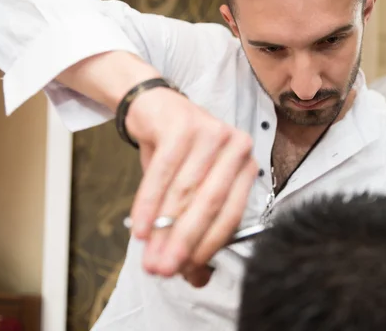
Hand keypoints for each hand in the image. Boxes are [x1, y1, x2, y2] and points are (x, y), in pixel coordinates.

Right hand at [125, 87, 258, 282]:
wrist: (156, 107)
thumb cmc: (179, 153)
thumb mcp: (190, 189)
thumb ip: (195, 228)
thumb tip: (195, 277)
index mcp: (246, 165)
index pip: (231, 213)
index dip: (208, 245)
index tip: (186, 271)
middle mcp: (236, 147)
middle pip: (209, 204)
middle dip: (184, 242)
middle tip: (163, 270)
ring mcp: (211, 133)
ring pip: (185, 191)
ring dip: (164, 229)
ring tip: (149, 256)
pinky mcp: (183, 126)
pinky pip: (162, 173)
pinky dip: (149, 204)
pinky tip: (139, 228)